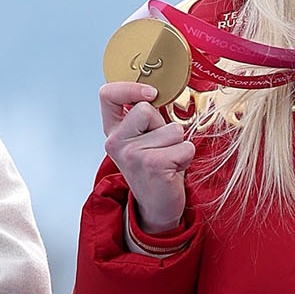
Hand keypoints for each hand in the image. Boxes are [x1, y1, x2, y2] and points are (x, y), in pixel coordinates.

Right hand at [100, 81, 192, 234]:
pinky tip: (174, 170)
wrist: (157, 206)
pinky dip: (186, 157)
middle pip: (147, 108)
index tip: (150, 95)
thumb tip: (160, 88)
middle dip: (163, 124)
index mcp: (113, 130)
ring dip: (178, 143)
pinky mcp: (153, 165)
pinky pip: (185, 146)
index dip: (130, 88)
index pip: (107, 94)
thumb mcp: (143, 138)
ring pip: (173, 128)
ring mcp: (132, 154)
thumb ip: (145, 115)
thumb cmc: (155, 166)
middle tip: (160, 146)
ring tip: (169, 159)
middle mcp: (116, 141)